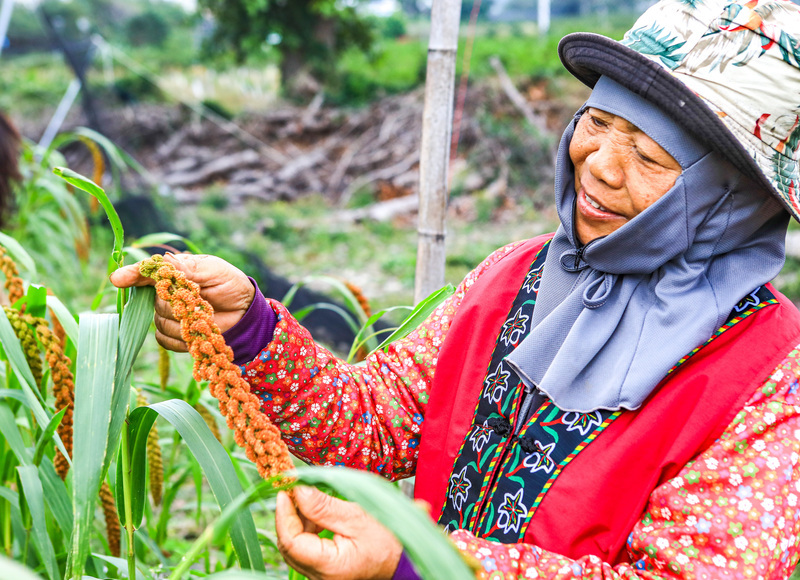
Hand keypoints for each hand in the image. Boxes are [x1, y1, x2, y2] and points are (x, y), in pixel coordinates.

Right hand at [109, 253, 254, 351]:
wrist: (245, 312)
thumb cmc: (231, 284)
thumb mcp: (213, 270)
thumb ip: (188, 268)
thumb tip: (163, 262)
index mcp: (173, 273)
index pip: (146, 272)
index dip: (131, 275)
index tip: (118, 279)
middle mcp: (166, 294)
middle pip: (153, 301)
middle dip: (174, 302)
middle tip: (200, 299)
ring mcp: (168, 315)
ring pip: (159, 321)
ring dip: (182, 321)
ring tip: (204, 316)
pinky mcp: (174, 336)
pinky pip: (165, 339)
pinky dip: (181, 338)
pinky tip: (197, 332)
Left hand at [276, 486, 402, 579]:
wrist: (405, 560)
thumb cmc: (389, 541)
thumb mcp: (357, 517)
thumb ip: (324, 506)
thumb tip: (298, 490)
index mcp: (329, 566)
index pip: (290, 541)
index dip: (283, 514)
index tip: (286, 490)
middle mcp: (320, 577)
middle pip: (289, 545)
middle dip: (289, 515)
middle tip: (294, 490)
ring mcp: (321, 576)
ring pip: (295, 548)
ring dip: (298, 521)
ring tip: (310, 500)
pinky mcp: (324, 571)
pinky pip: (305, 550)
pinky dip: (307, 530)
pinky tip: (318, 516)